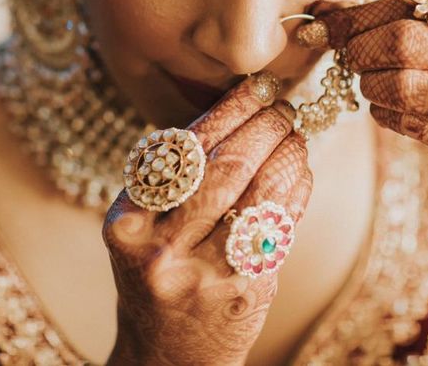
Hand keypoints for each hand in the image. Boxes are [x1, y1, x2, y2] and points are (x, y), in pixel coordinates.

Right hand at [103, 72, 311, 365]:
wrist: (166, 355)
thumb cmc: (161, 274)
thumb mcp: (146, 227)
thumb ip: (177, 178)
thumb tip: (242, 110)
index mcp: (126, 221)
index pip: (183, 148)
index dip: (228, 110)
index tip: (257, 87)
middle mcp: (158, 248)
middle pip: (225, 166)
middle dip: (264, 127)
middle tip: (284, 108)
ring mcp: (201, 274)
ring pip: (258, 193)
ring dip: (287, 154)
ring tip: (295, 135)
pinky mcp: (241, 293)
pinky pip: (279, 226)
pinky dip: (296, 190)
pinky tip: (301, 171)